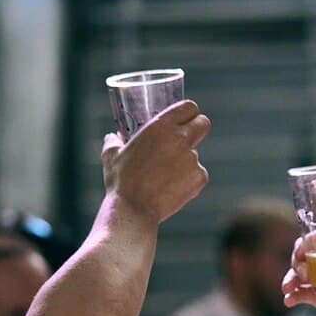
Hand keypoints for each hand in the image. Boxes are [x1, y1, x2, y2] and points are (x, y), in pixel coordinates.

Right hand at [102, 100, 210, 225]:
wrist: (133, 209)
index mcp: (161, 126)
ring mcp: (192, 159)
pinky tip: (172, 188)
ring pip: (196, 154)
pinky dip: (188, 180)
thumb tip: (113, 137)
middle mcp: (180, 139)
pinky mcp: (199, 178)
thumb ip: (114, 141)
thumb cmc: (121, 181)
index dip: (188, 112)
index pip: (189, 107)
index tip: (184, 118)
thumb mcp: (111, 155)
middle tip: (187, 138)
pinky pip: (198, 174)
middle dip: (198, 128)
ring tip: (165, 175)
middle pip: (203, 123)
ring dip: (185, 160)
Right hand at [281, 236, 315, 315]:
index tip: (303, 249)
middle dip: (297, 261)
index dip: (311, 240)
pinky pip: (302, 294)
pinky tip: (289, 301)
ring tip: (288, 288)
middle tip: (300, 273)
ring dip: (291, 278)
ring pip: (300, 274)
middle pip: (307, 254)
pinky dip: (293, 296)